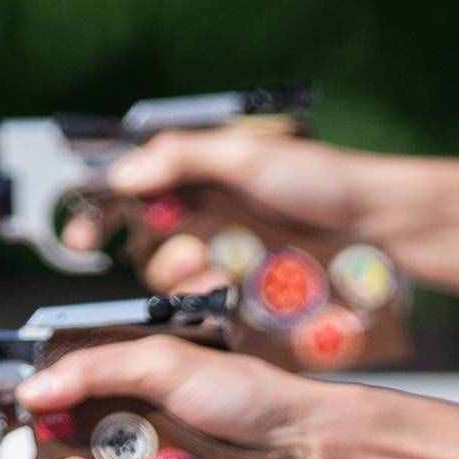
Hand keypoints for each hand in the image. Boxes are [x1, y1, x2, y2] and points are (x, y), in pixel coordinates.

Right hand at [102, 124, 400, 293]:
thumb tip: (123, 175)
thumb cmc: (320, 180)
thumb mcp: (246, 157)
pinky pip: (202, 301)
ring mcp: (222, 253)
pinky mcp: (242, 288)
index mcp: (197, 174)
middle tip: (188, 249)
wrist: (375, 224)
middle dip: (153, 250)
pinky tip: (224, 294)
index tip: (82, 239)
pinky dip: (202, 300)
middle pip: (143, 241)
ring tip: (210, 272)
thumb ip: (181, 159)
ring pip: (169, 276)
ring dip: (178, 277)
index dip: (97, 214)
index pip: (128, 191)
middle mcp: (203, 214)